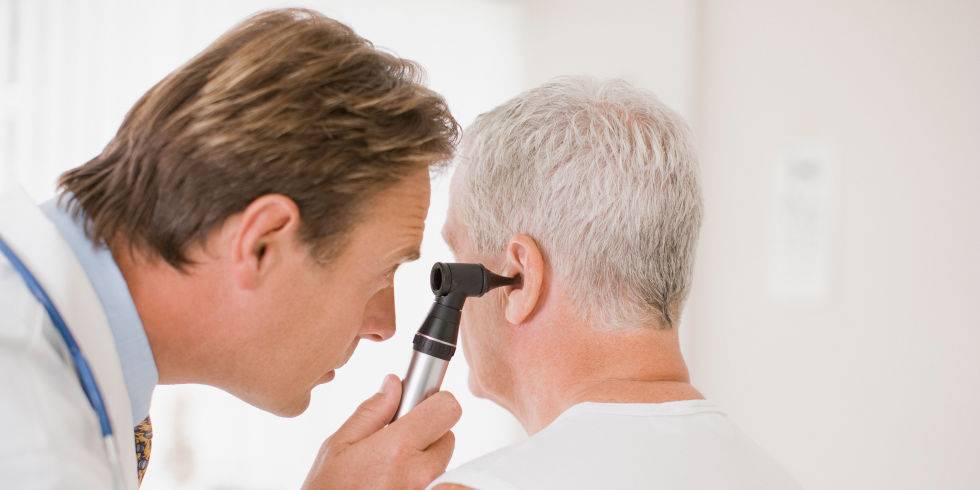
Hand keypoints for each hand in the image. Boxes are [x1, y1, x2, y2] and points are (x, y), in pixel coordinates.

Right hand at [302, 374, 461, 489]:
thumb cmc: (328, 489)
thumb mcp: (338, 446)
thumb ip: (372, 412)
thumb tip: (394, 384)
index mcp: (397, 448)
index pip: (447, 408)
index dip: (434, 401)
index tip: (419, 404)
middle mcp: (420, 473)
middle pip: (446, 434)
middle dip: (426, 431)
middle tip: (397, 440)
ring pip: (441, 460)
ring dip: (423, 457)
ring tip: (391, 467)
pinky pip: (435, 480)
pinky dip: (421, 477)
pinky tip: (394, 480)